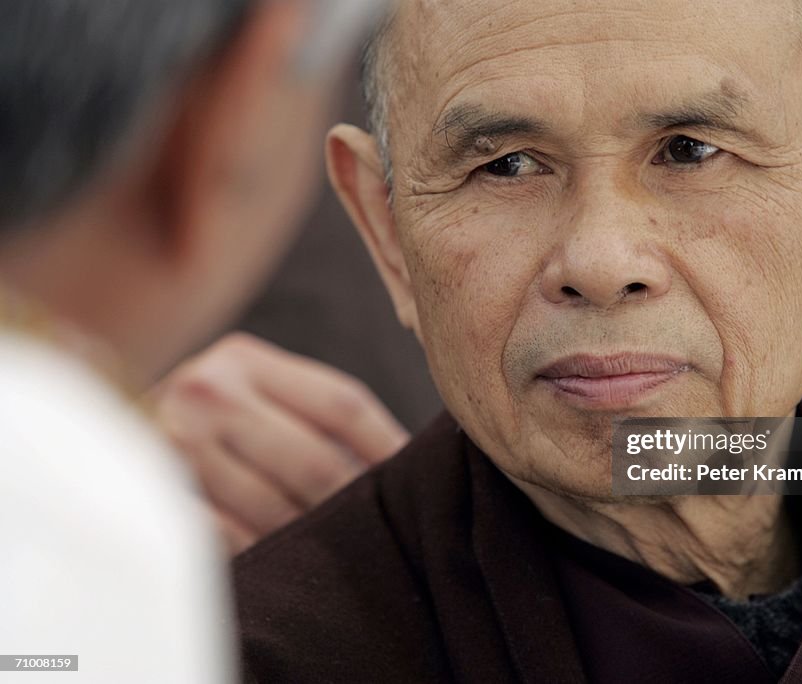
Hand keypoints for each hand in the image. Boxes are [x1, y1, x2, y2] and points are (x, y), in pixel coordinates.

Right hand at [152, 333, 408, 553]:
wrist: (108, 433)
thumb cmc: (212, 417)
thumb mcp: (255, 387)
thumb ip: (316, 410)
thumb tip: (406, 453)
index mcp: (244, 359)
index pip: (342, 404)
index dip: (387, 445)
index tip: (413, 471)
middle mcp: (205, 393)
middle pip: (316, 462)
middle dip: (355, 499)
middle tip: (378, 517)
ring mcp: (176, 447)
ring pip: (281, 509)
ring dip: (317, 531)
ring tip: (339, 538)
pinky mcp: (158, 499)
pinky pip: (236, 540)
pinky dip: (271, 550)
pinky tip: (289, 552)